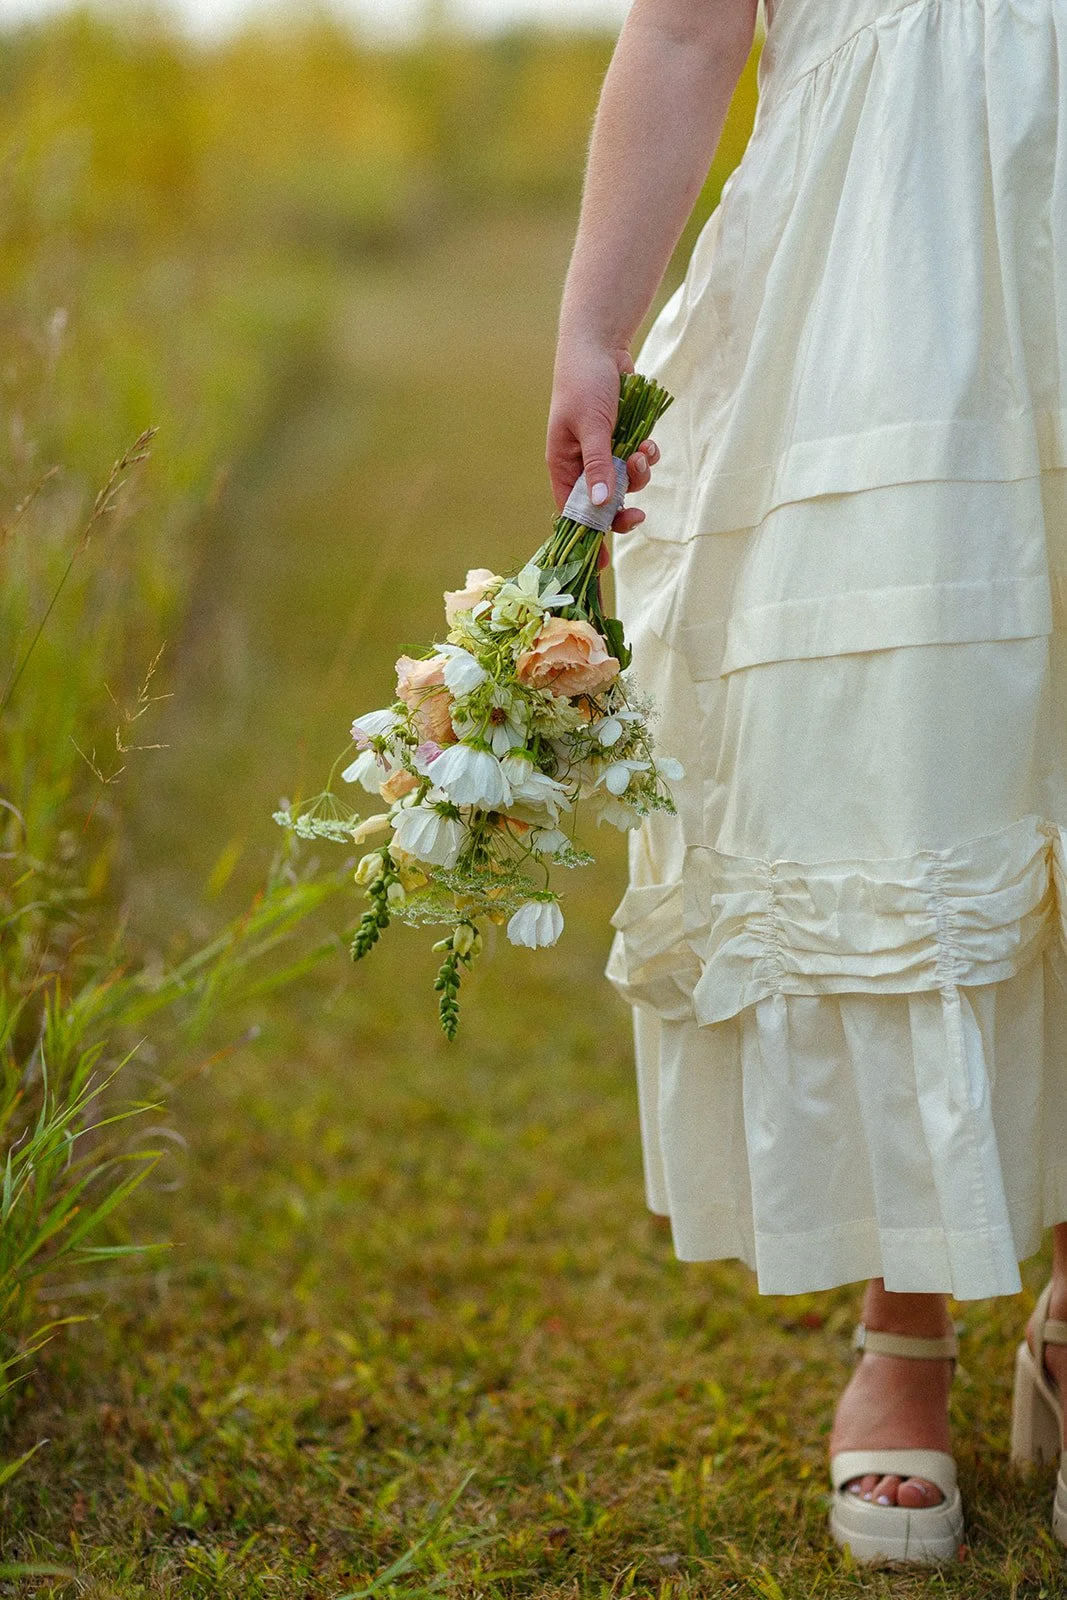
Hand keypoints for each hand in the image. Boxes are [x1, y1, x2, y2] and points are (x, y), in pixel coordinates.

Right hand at [546, 337, 659, 568]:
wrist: (601, 344)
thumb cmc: (585, 382)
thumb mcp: (591, 427)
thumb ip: (599, 466)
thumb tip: (600, 505)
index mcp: (562, 465)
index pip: (572, 513)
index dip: (587, 538)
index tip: (602, 565)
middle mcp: (581, 464)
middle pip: (603, 504)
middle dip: (622, 507)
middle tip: (639, 515)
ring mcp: (604, 452)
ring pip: (626, 483)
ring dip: (639, 474)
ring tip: (643, 453)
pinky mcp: (623, 439)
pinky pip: (639, 461)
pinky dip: (647, 455)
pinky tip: (649, 441)